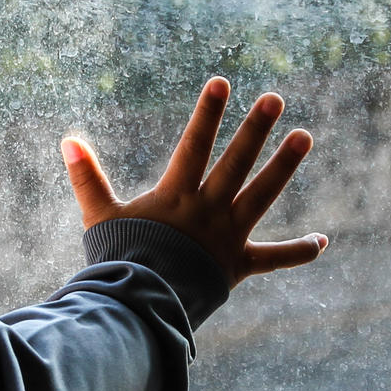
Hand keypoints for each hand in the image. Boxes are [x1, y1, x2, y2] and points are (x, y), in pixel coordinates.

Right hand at [62, 77, 327, 287]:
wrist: (141, 308)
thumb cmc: (118, 261)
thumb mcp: (99, 217)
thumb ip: (88, 178)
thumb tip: (68, 139)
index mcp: (176, 196)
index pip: (195, 145)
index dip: (207, 113)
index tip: (222, 82)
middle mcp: (208, 211)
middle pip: (236, 163)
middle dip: (255, 129)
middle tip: (276, 98)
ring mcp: (227, 236)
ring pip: (261, 195)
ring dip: (284, 166)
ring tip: (306, 136)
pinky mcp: (239, 265)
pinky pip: (274, 258)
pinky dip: (298, 252)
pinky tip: (322, 241)